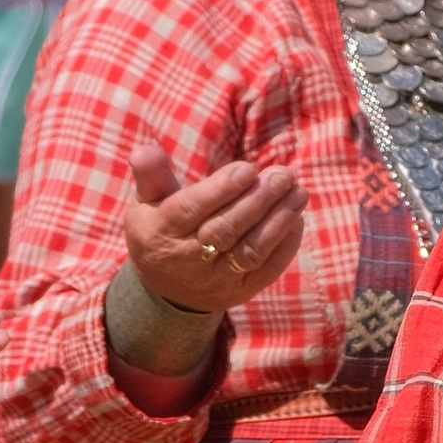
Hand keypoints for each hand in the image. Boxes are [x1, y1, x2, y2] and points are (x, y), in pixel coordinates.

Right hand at [123, 145, 303, 311]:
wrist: (167, 290)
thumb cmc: (161, 229)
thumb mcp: (147, 202)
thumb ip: (151, 175)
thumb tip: (145, 150)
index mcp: (160, 232)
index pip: (191, 210)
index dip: (221, 190)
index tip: (248, 169)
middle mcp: (187, 259)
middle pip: (225, 230)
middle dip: (257, 201)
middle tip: (283, 175)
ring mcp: (216, 280)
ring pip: (250, 252)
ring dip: (278, 221)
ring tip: (298, 193)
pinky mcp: (239, 292)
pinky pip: (266, 271)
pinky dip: (285, 246)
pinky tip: (296, 218)